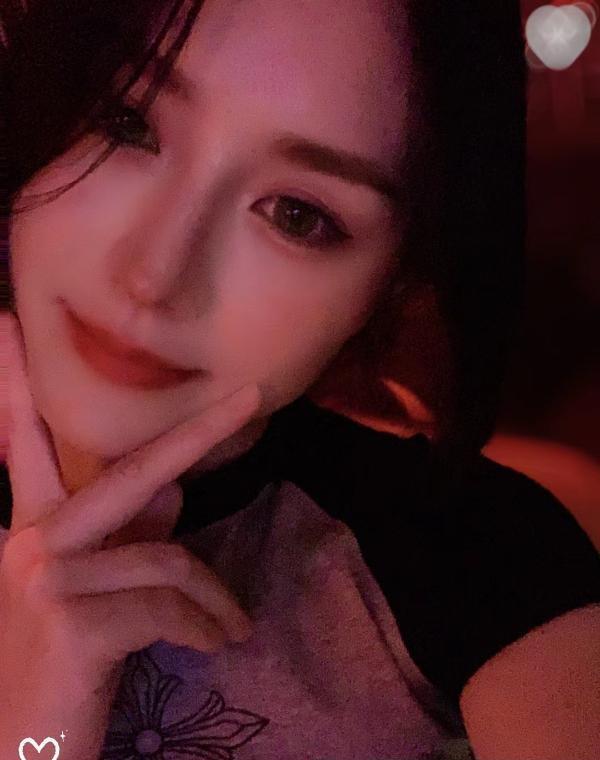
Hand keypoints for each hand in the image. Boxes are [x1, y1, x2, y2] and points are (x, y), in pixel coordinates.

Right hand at [0, 312, 261, 757]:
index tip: (8, 319)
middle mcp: (29, 540)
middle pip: (135, 472)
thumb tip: (175, 486)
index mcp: (31, 529)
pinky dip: (205, 629)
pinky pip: (172, 606)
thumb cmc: (61, 670)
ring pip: (170, 557)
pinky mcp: (73, 619)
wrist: (20, 752)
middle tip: (253, 397)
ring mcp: (46, 576)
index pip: (21, 441)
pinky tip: (214, 649)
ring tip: (229, 629)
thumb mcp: (91, 592)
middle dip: (201, 433)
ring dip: (212, 601)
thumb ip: (127, 535)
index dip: (11, 380)